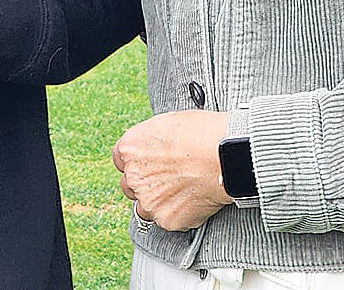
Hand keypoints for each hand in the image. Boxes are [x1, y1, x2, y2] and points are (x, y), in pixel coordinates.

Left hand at [112, 110, 232, 231]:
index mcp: (129, 149)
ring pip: (146, 208)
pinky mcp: (166, 219)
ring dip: (159, 202)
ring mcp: (149, 201)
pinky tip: (194, 200)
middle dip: (145, 184)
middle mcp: (133, 176)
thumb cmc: (202, 133)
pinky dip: (179, 214)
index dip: (137, 163)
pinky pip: (168, 220)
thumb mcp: (167, 124)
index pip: (120, 160)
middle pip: (130, 185)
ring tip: (182, 192)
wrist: (224, 156)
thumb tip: (157, 147)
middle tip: (168, 179)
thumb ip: (152, 141)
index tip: (149, 164)